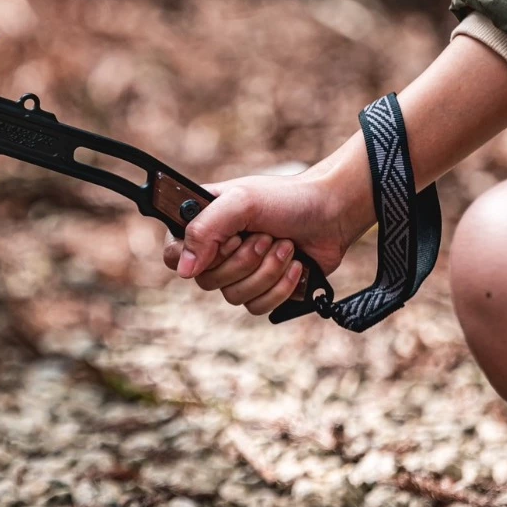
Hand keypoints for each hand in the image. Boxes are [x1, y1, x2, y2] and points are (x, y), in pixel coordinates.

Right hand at [162, 169, 362, 314]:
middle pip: (207, 280)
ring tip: (286, 246)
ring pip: (234, 296)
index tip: (225, 242)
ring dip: (267, 272)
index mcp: (204, 224)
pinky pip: (258, 307)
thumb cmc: (286, 199)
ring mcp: (240, 273)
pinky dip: (281, 287)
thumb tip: (184, 270)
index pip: (173, 254)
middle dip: (245, 260)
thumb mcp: (241, 202)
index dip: (194, 256)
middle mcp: (217, 251)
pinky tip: (296, 266)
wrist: (333, 213)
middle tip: (265, 236)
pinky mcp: (264, 290)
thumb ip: (205, 229)